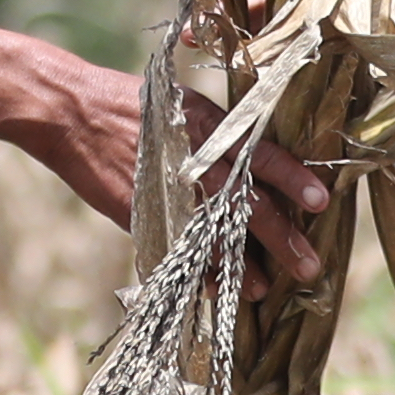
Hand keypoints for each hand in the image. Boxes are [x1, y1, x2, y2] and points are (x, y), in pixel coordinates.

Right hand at [6, 43, 329, 288]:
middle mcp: (194, 160)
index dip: (293, 179)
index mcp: (210, 127)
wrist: (73, 114)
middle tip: (309, 266)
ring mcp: (168, 190)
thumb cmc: (132, 104)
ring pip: (215, 235)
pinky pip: (178, 248)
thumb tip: (257, 160)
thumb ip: (219, 134)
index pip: (262, 155)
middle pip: (248, 206)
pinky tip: (216, 289)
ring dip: (242, 266)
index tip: (321, 202)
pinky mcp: (144, 212)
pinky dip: (198, 271)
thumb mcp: (184, 105)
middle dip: (282, 239)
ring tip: (264, 289)